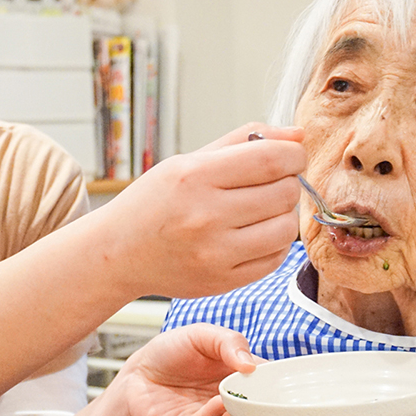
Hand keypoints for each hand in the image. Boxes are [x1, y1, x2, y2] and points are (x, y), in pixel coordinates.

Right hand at [93, 123, 305, 299]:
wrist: (118, 252)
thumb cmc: (155, 201)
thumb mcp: (187, 161)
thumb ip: (243, 141)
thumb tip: (297, 135)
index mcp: (194, 176)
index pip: (272, 159)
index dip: (294, 154)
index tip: (291, 156)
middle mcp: (205, 215)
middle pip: (284, 193)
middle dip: (288, 183)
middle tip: (272, 183)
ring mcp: (215, 252)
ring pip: (286, 228)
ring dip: (284, 215)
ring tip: (264, 209)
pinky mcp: (223, 280)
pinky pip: (276, 258)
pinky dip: (275, 243)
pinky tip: (255, 233)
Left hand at [111, 322, 268, 415]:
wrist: (138, 371)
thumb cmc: (173, 351)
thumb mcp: (202, 335)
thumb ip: (229, 342)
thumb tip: (251, 365)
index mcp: (246, 382)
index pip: (276, 393)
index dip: (284, 394)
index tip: (283, 388)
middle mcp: (238, 408)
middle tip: (268, 408)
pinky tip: (216, 404)